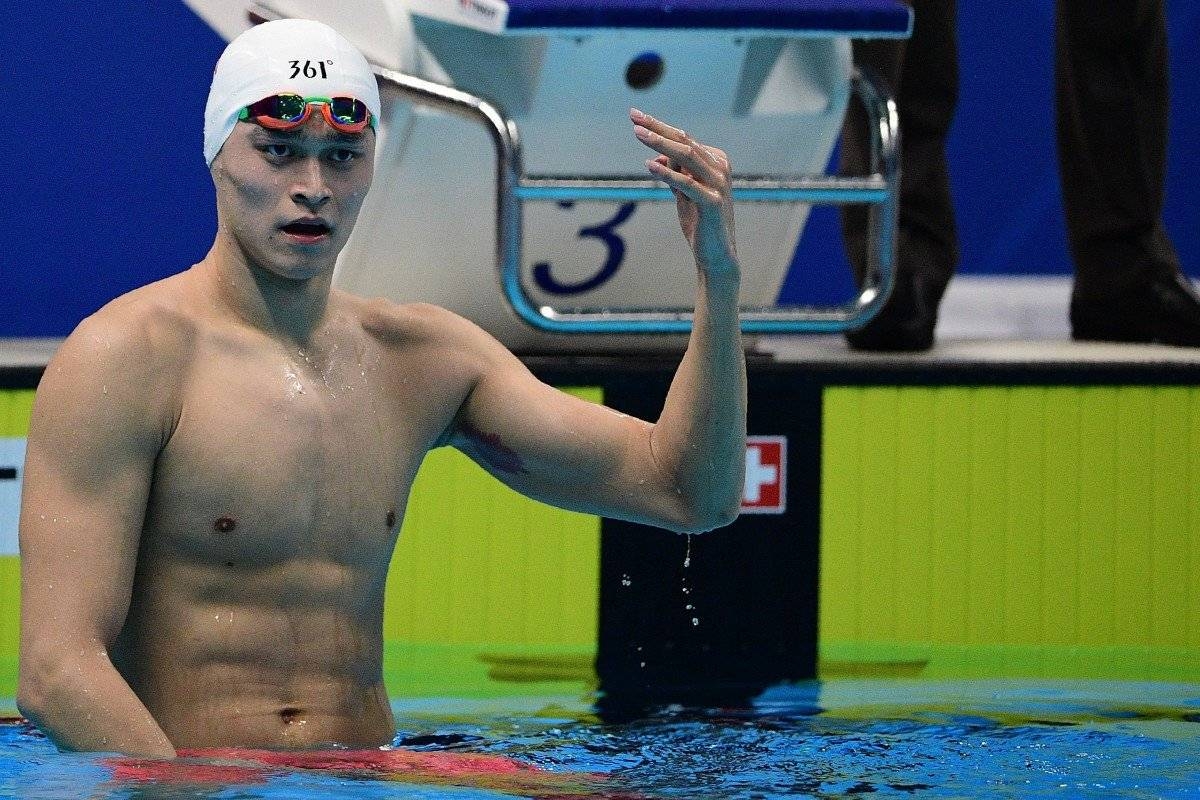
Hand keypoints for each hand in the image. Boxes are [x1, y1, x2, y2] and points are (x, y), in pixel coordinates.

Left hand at [631, 108, 738, 279]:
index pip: (683, 138)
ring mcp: (718, 184)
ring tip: (638, 134)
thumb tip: (657, 154)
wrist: (716, 256)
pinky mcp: (712, 202)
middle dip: (657, 127)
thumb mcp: (684, 194)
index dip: (658, 126)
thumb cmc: (701, 224)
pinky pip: (687, 183)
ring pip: (687, 157)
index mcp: (715, 161)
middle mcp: (720, 168)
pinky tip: (650, 164)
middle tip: (633, 116)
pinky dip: (668, 173)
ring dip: (660, 143)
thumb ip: (675, 174)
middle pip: (684, 141)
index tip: (635, 115)